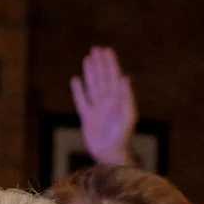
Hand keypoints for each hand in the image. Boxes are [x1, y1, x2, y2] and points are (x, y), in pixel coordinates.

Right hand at [71, 45, 137, 166]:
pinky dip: (78, 91)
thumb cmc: (123, 136)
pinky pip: (81, 101)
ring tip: (87, 59)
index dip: (111, 63)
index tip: (107, 51)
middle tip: (96, 49)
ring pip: (92, 86)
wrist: (111, 154)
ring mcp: (96, 109)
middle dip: (100, 64)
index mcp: (118, 99)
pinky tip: (75, 80)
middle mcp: (107, 102)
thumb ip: (126, 96)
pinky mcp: (87, 118)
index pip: (114, 77)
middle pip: (102, 78)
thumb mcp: (128, 115)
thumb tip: (125, 77)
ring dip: (90, 73)